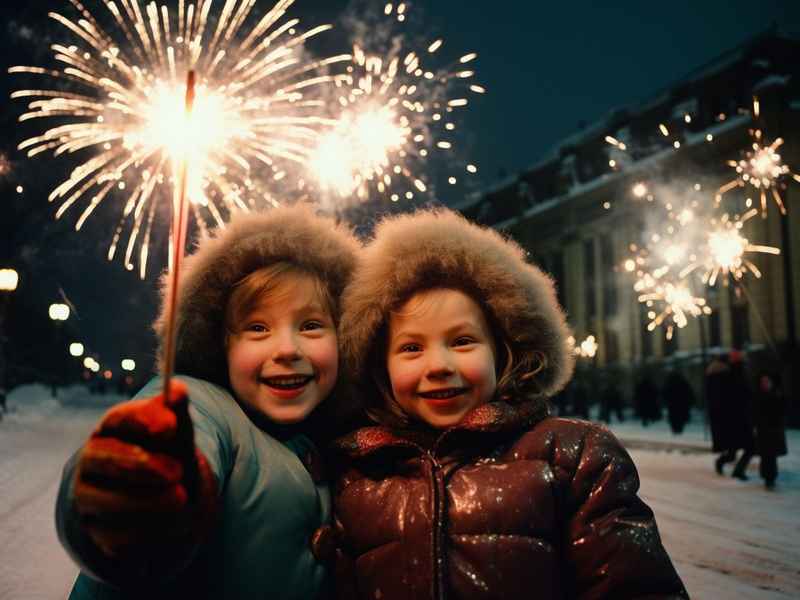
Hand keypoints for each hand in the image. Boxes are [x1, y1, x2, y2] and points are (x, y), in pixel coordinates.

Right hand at [73, 380, 214, 560]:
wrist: (173, 499)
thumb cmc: (171, 457)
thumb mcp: (178, 438)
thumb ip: (177, 416)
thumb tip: (179, 390)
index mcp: (112, 430)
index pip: (118, 419)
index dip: (141, 420)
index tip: (170, 425)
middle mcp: (92, 461)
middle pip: (101, 458)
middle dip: (141, 464)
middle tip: (177, 471)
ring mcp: (89, 497)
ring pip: (106, 500)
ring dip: (148, 500)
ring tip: (182, 498)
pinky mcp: (98, 532)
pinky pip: (116, 533)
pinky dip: (150, 528)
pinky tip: (177, 520)